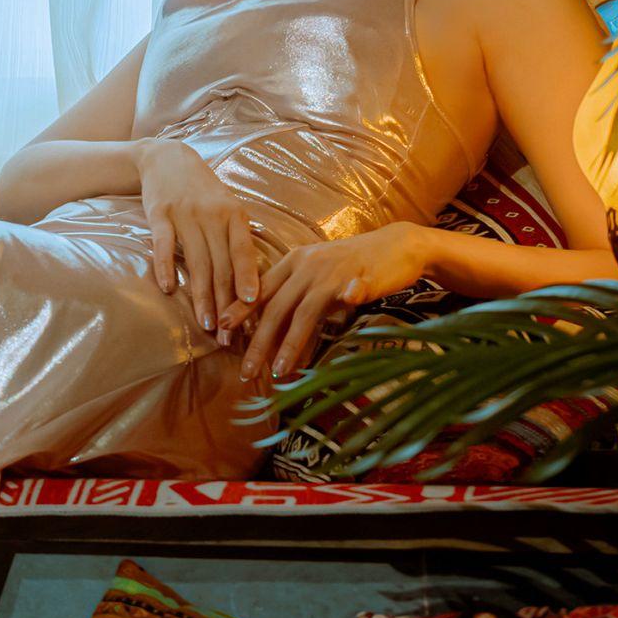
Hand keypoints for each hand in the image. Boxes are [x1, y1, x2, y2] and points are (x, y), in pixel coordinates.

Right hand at [135, 138, 259, 334]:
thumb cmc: (203, 191)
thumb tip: (252, 284)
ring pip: (197, 262)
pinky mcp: (159, 214)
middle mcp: (212, 214)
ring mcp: (184, 214)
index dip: (248, 278)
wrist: (166, 158)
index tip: (252, 305)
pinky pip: (164, 245)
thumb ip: (237, 241)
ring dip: (202, 296)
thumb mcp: (227, 208)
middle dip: (226, 303)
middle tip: (229, 335)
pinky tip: (169, 289)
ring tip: (207, 324)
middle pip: (221, 265)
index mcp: (234, 214)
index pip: (243, 252)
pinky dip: (167, 267)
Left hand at [232, 225, 433, 382]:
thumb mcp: (318, 282)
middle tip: (245, 372)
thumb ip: (296, 304)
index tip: (220, 335)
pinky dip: (346, 302)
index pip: (259, 290)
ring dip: (290, 342)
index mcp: (293, 263)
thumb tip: (272, 338)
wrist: (397, 245)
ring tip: (278, 371)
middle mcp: (308, 266)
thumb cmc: (354, 267)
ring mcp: (334, 272)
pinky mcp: (362, 277)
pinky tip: (341, 317)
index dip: (239, 312)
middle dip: (258, 342)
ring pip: (305, 310)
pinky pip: (351, 292)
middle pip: (275, 307)